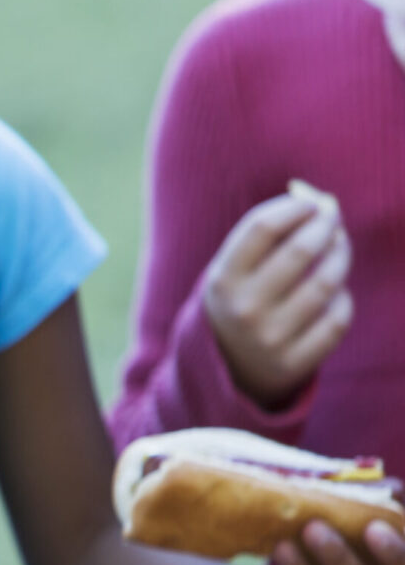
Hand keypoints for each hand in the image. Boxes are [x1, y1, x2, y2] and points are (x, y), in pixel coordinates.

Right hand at [202, 192, 351, 407]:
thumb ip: (266, 233)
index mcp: (222, 280)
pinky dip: (342, 299)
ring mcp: (270, 338)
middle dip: (326, 225)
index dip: (296, 207)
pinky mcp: (295, 362)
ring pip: (326, 283)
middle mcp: (243, 309)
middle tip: (332, 218)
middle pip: (301, 250)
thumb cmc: (240, 299)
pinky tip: (334, 293)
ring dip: (341, 256)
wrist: (227, 367)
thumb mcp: (234, 268)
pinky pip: (338, 319)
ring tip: (339, 248)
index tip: (311, 203)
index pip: (263, 226)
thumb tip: (317, 196)